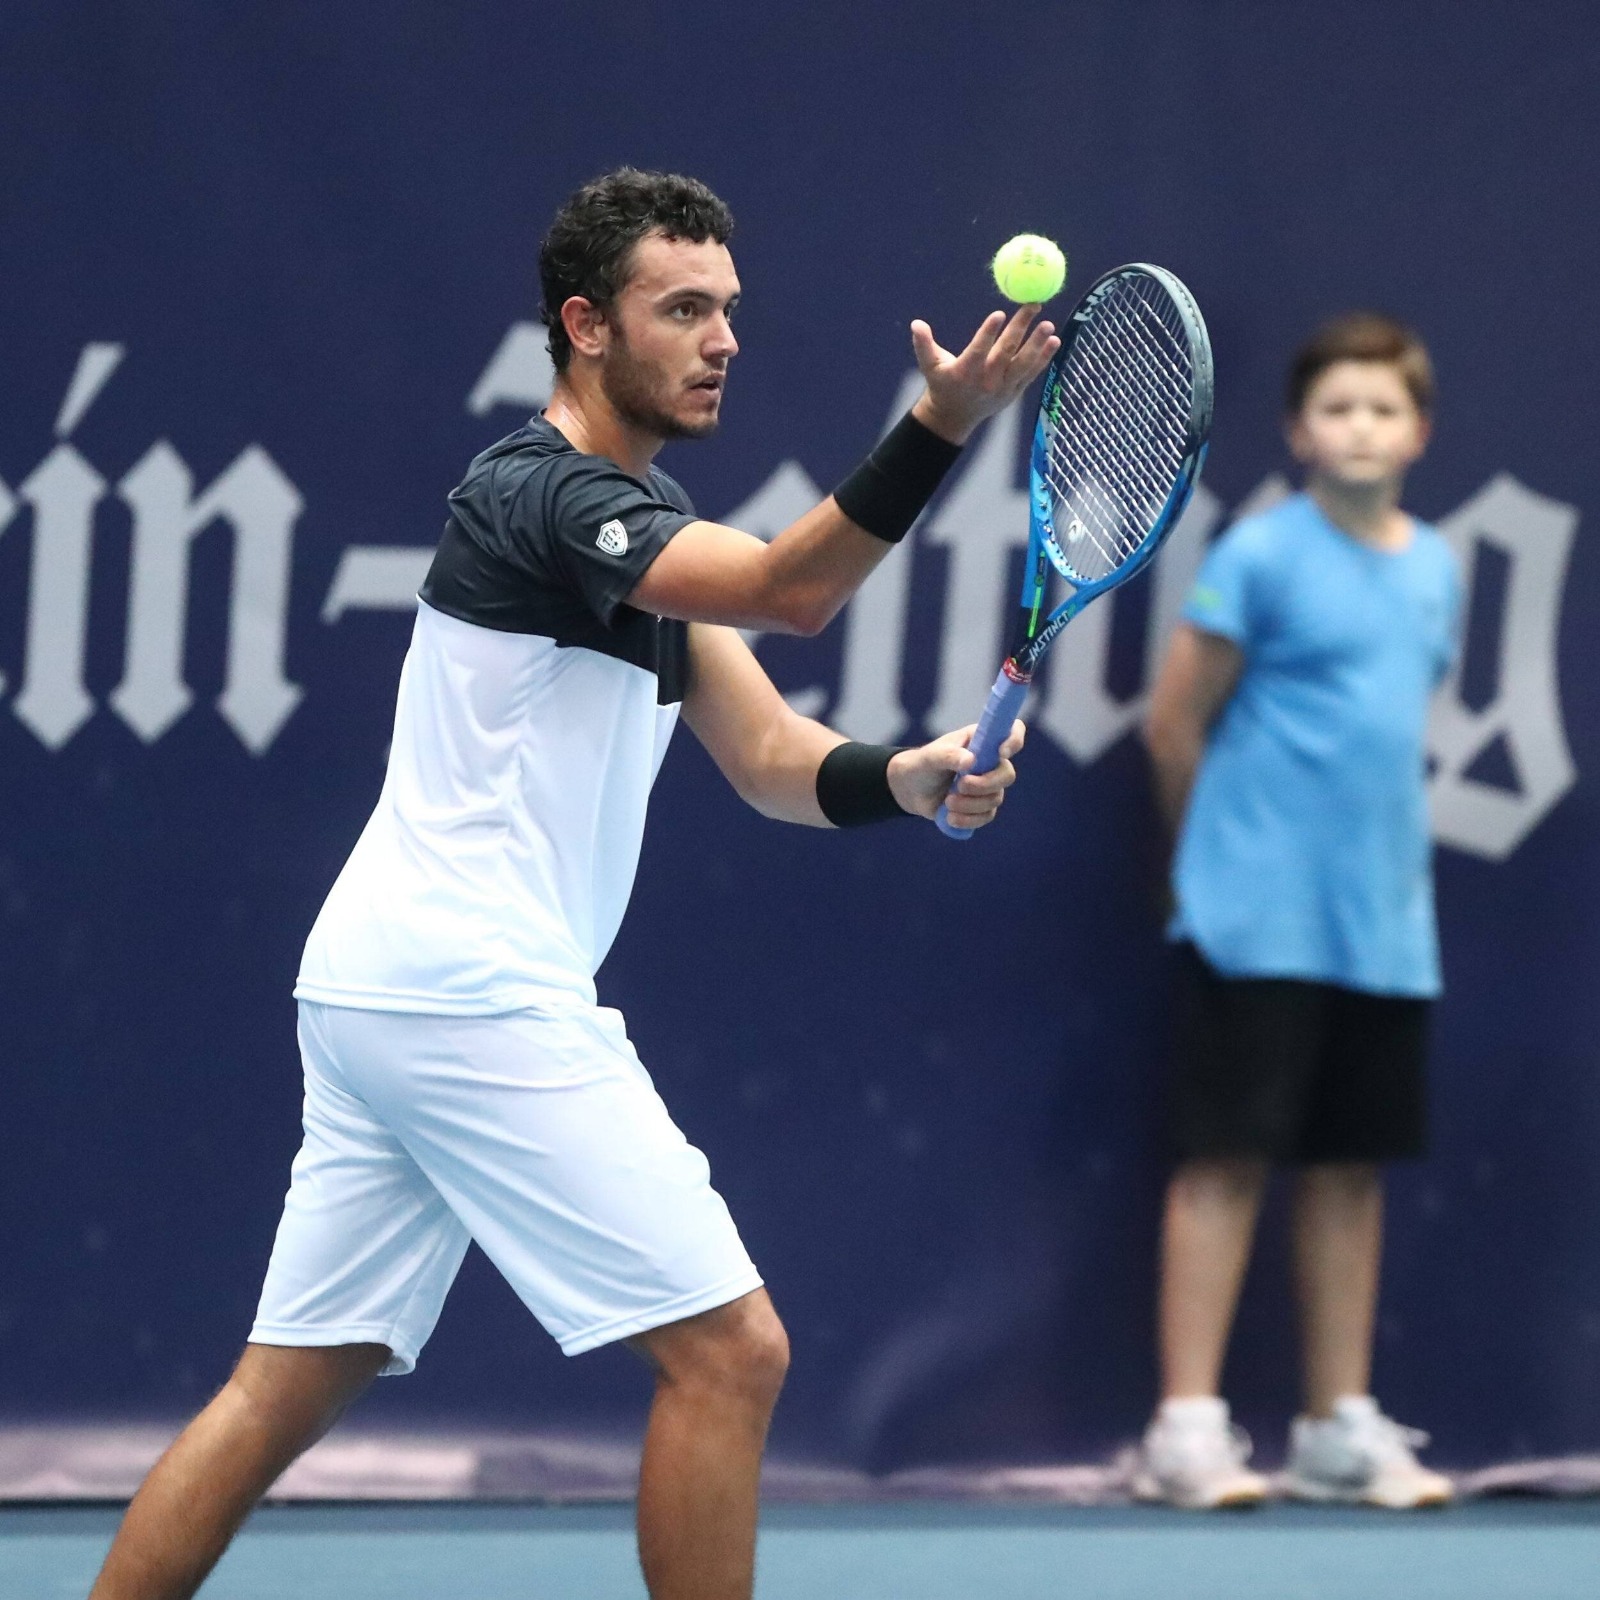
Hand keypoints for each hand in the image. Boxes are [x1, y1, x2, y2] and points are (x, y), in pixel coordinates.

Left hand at [888, 720, 1025, 827]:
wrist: (911, 789)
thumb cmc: (923, 764)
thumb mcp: (931, 756)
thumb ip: (949, 755)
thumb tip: (971, 761)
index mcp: (982, 740)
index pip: (1013, 732)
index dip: (1014, 741)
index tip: (1000, 753)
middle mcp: (991, 761)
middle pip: (1007, 774)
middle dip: (984, 785)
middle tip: (959, 786)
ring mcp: (988, 785)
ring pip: (995, 799)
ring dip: (970, 804)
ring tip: (947, 802)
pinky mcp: (982, 806)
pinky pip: (987, 816)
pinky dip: (969, 819)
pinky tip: (950, 817)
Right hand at [908, 308, 1059, 444]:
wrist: (955, 417)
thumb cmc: (942, 384)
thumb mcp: (929, 366)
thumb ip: (924, 345)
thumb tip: (916, 323)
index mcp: (965, 373)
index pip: (978, 351)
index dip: (988, 333)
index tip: (999, 314)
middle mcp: (986, 382)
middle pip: (1006, 353)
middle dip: (1020, 328)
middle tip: (1033, 306)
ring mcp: (1003, 389)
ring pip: (1023, 365)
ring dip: (1037, 345)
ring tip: (1049, 326)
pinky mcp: (1014, 392)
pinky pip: (1031, 373)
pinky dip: (1044, 359)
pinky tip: (1054, 341)